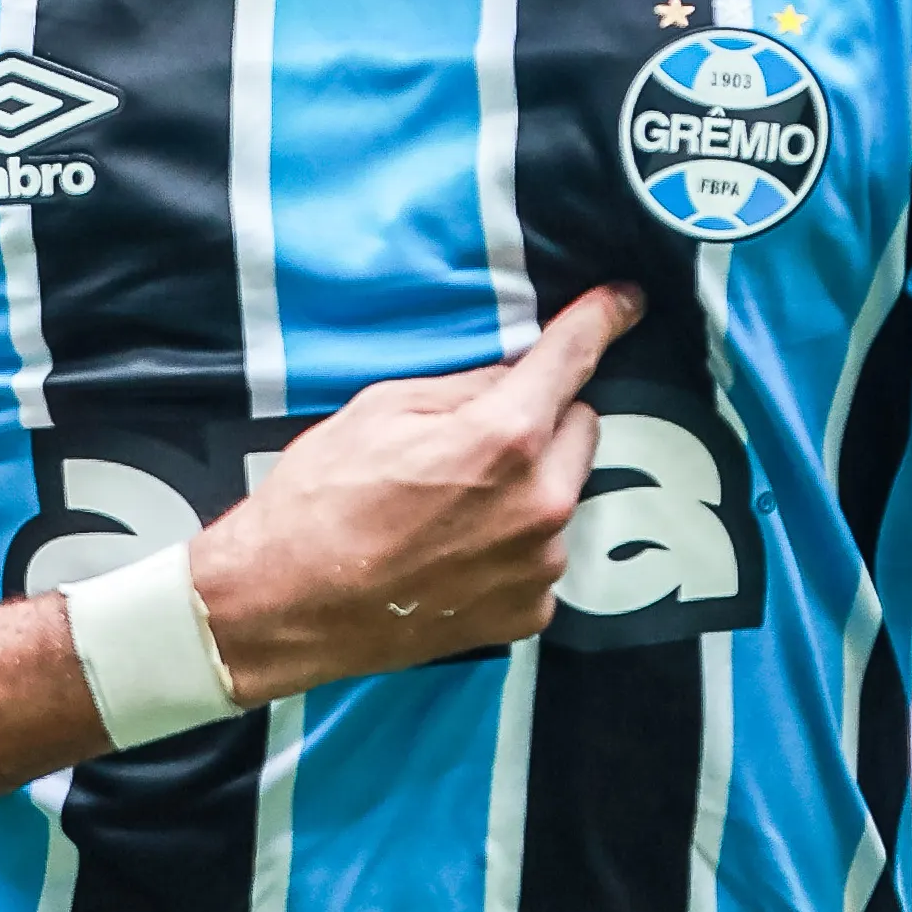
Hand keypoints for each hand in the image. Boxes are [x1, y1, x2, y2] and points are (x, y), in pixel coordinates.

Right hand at [188, 284, 640, 702]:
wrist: (285, 605)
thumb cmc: (321, 497)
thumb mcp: (382, 408)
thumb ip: (465, 387)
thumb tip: (517, 374)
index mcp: (507, 437)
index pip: (574, 360)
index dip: (602, 320)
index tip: (626, 300)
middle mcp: (542, 503)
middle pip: (580, 429)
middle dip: (542, 421)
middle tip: (473, 439)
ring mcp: (540, 565)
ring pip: (562, 494)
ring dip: (528, 487)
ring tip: (450, 506)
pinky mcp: (529, 612)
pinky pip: (542, 553)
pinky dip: (513, 545)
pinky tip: (455, 552)